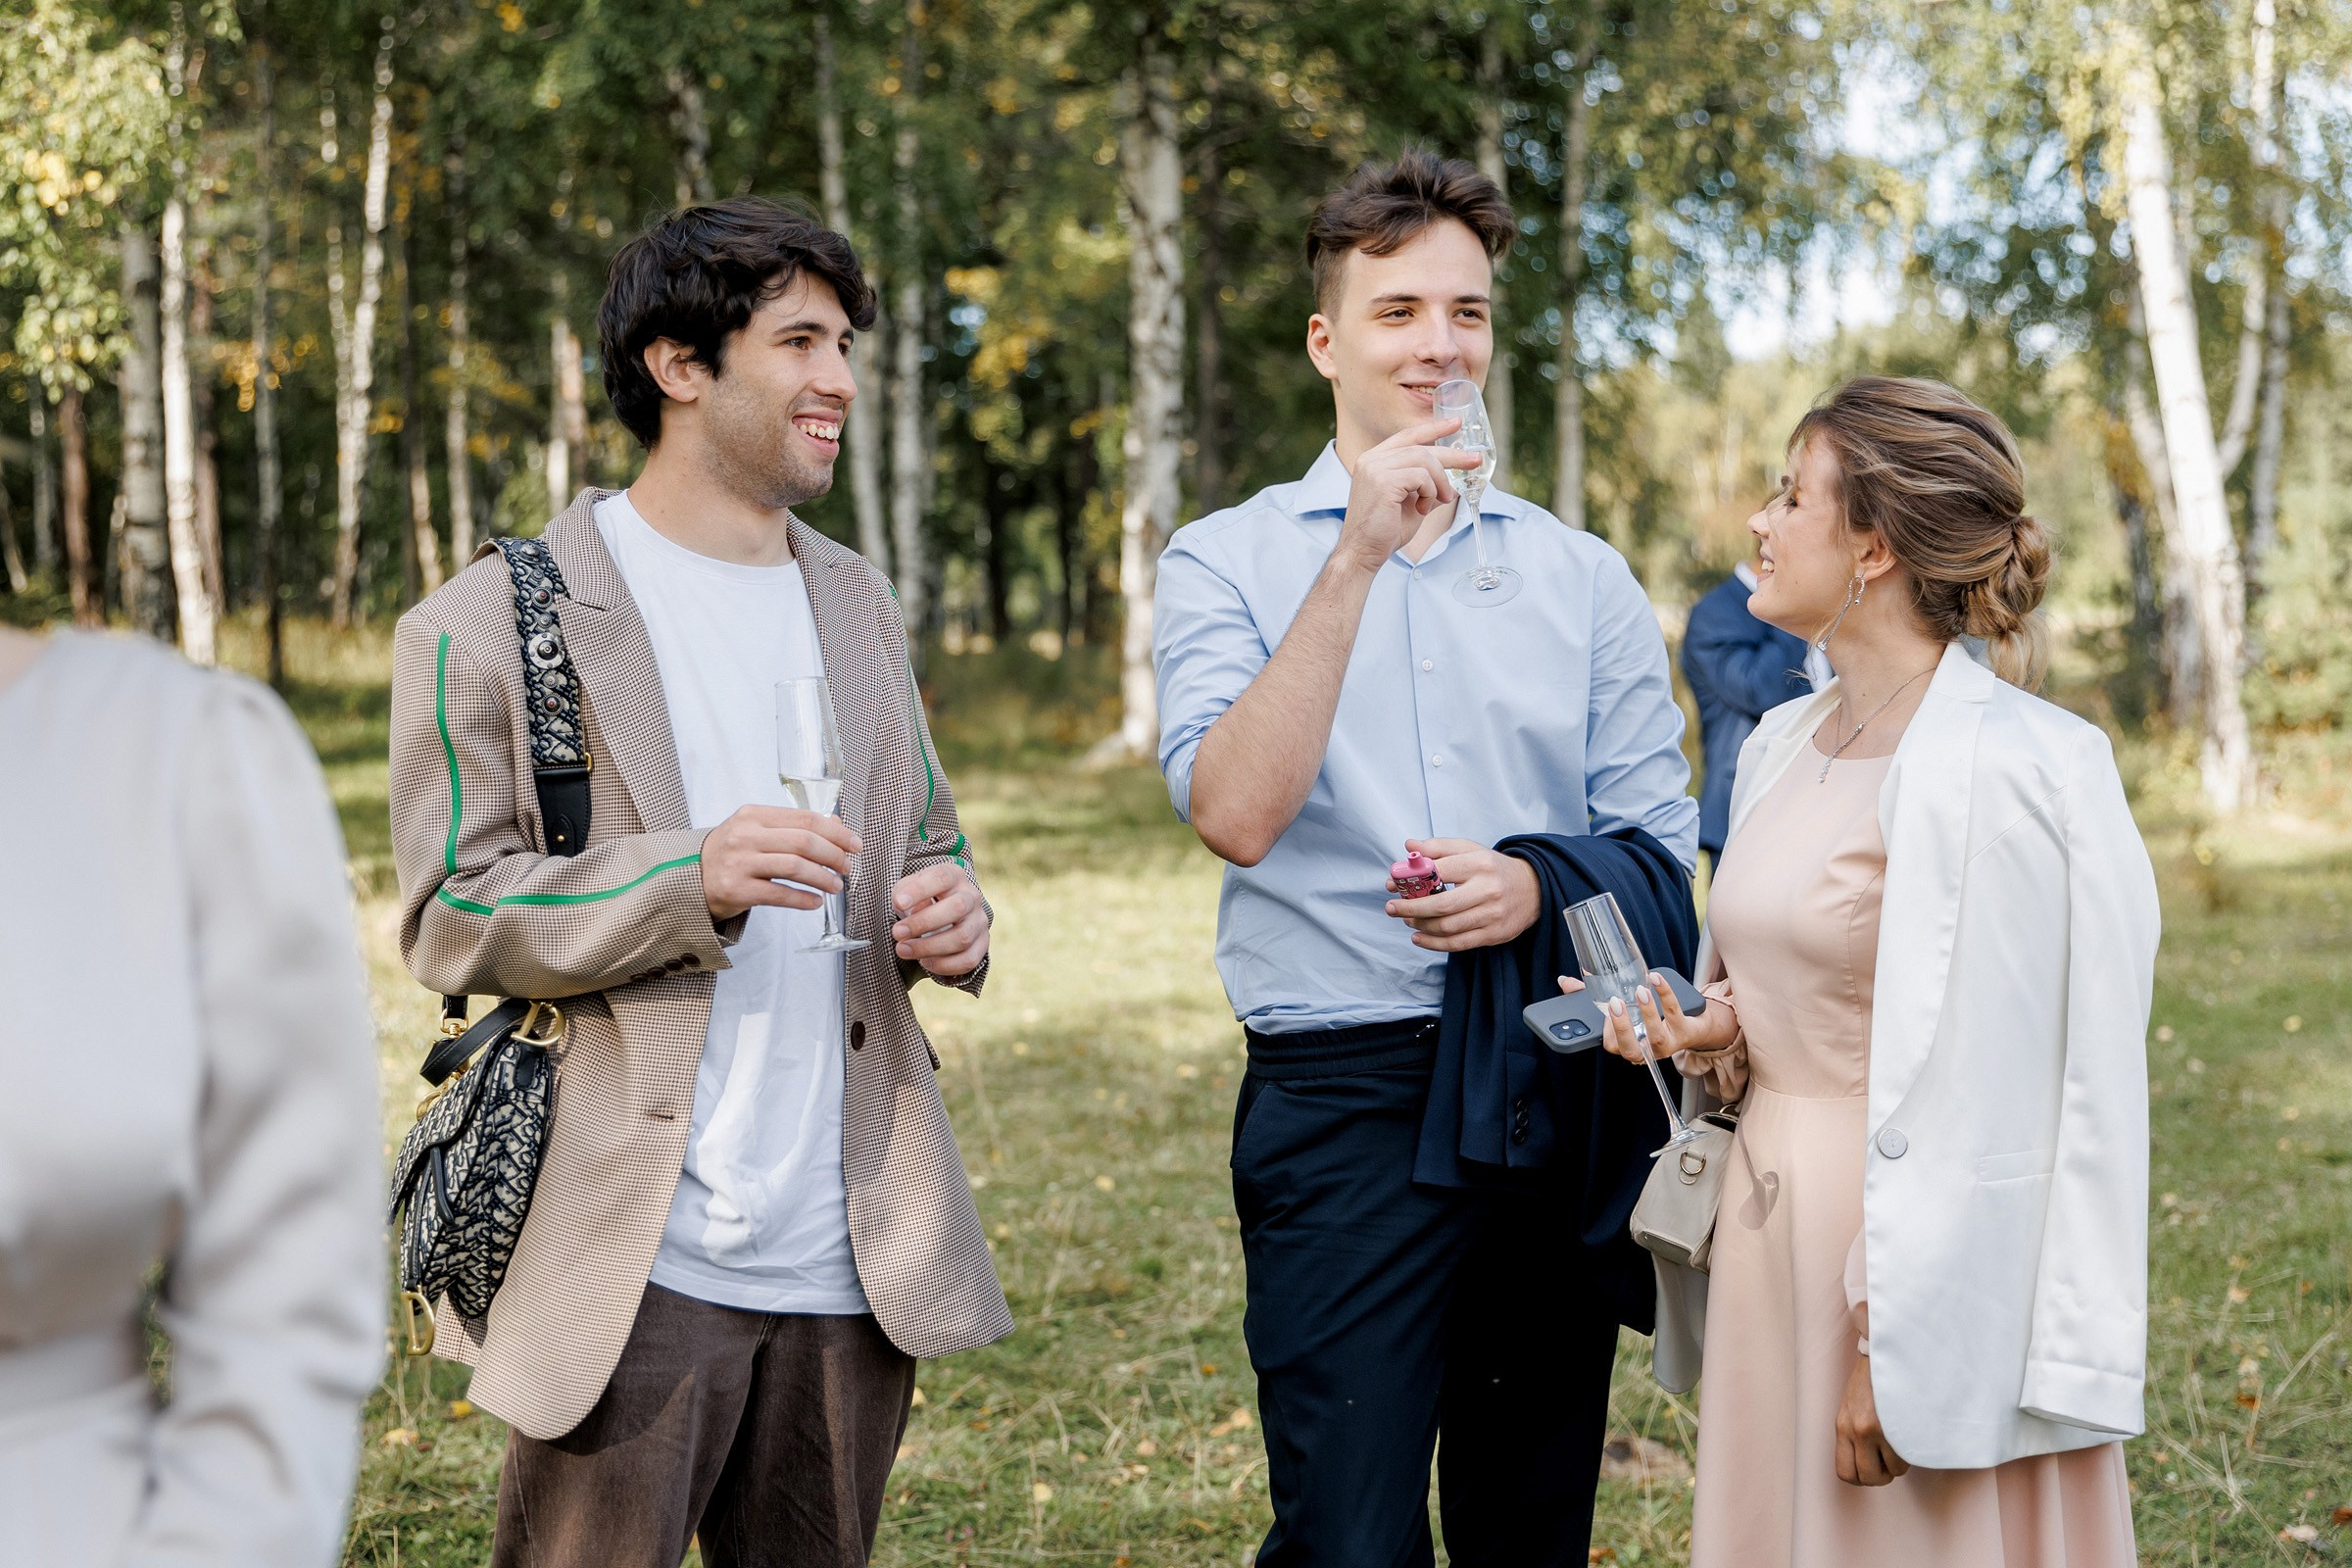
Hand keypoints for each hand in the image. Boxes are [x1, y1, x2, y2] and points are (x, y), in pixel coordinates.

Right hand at [701, 805, 860, 920]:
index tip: (855, 845)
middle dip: (833, 855)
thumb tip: (837, 827)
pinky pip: (779, 894)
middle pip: (804, 841)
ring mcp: (740, 863)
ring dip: (822, 878)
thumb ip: (794, 826)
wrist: (690, 876)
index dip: (836, 833)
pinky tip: (815, 902)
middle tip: (846, 867)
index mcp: (754, 815)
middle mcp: (746, 835)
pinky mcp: (736, 890)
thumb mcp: (757, 830)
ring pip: (794, 867)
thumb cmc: (731, 852)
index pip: (805, 818)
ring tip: (835, 886)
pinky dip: (803, 899)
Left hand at [891, 863, 989, 975]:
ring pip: (962, 937)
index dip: (920, 890)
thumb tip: (902, 904)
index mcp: (954, 876)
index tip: (899, 903)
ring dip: (928, 947)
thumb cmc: (921, 899)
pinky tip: (925, 962)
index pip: (942, 878)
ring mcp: (979, 921)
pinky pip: (969, 960)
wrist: (943, 912)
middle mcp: (971, 897)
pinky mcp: (982, 944)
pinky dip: (944, 965)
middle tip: (897, 933)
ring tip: (903, 950)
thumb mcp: (908, 889)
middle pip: (957, 908)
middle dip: (923, 923)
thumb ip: (902, 893)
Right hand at [1334, 420, 1485, 573]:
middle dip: (1452, 455)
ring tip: (1442, 499)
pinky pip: (1421, 476)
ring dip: (1440, 481)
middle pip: (1421, 447)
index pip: (1408, 436)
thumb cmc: (1385, 532)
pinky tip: (1424, 508)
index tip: (1456, 423)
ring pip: (1424, 459)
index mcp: (1375, 460)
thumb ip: (1428, 488)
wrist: (1363, 552)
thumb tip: (1453, 484)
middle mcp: (1372, 459)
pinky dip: (1430, 491)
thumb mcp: (1412, 504)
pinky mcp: (1383, 481)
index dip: (1433, 428)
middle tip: (1475, 460)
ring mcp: (1375, 468)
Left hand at [1383, 838, 1539, 951]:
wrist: (1535, 889)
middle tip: (1392, 908)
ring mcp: (1492, 914)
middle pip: (1441, 904)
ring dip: (1421, 925)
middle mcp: (1487, 889)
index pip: (1439, 871)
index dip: (1412, 879)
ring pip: (1447, 926)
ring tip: (1408, 920)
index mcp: (1479, 864)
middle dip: (1411, 908)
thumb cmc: (1494, 868)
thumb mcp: (1470, 849)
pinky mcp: (1494, 934)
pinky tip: (1419, 938)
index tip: (1394, 884)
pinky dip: (1434, 943)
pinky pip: (1458, 943)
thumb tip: (1409, 846)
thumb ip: (1439, 847)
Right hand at [1556, 971, 1738, 1063]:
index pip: (1612, 1045)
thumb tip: (1565, 982)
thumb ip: (1592, 999)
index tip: (1607, 1009)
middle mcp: (1645, 1050)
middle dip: (1621, 1027)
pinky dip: (1665, 994)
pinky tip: (1656, 979)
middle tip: (1615, 1004)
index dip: (1609, 1030)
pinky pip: (1674, 1013)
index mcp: (1628, 1046)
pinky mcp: (1684, 1031)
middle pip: (1631, 1049)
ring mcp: (1666, 1043)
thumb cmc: (1649, 1021)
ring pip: (1655, 1035)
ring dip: (1647, 1012)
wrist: (1689, 1028)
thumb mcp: (1622, 1013)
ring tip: (1639, 991)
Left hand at [1835, 1347, 1909, 1486]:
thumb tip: (1866, 1464)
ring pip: (1895, 1470)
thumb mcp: (1851, 1407)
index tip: (1872, 1466)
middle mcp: (1858, 1430)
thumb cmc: (1871, 1380)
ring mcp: (1880, 1428)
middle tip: (1889, 1459)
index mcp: (1842, 1426)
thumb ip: (1854, 1435)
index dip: (1862, 1477)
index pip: (1845, 1473)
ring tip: (1900, 1440)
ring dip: (1901, 1461)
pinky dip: (1913, 1452)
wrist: (1887, 1351)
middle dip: (1883, 1475)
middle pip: (1869, 1478)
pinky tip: (1909, 1435)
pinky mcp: (1901, 1424)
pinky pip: (1910, 1456)